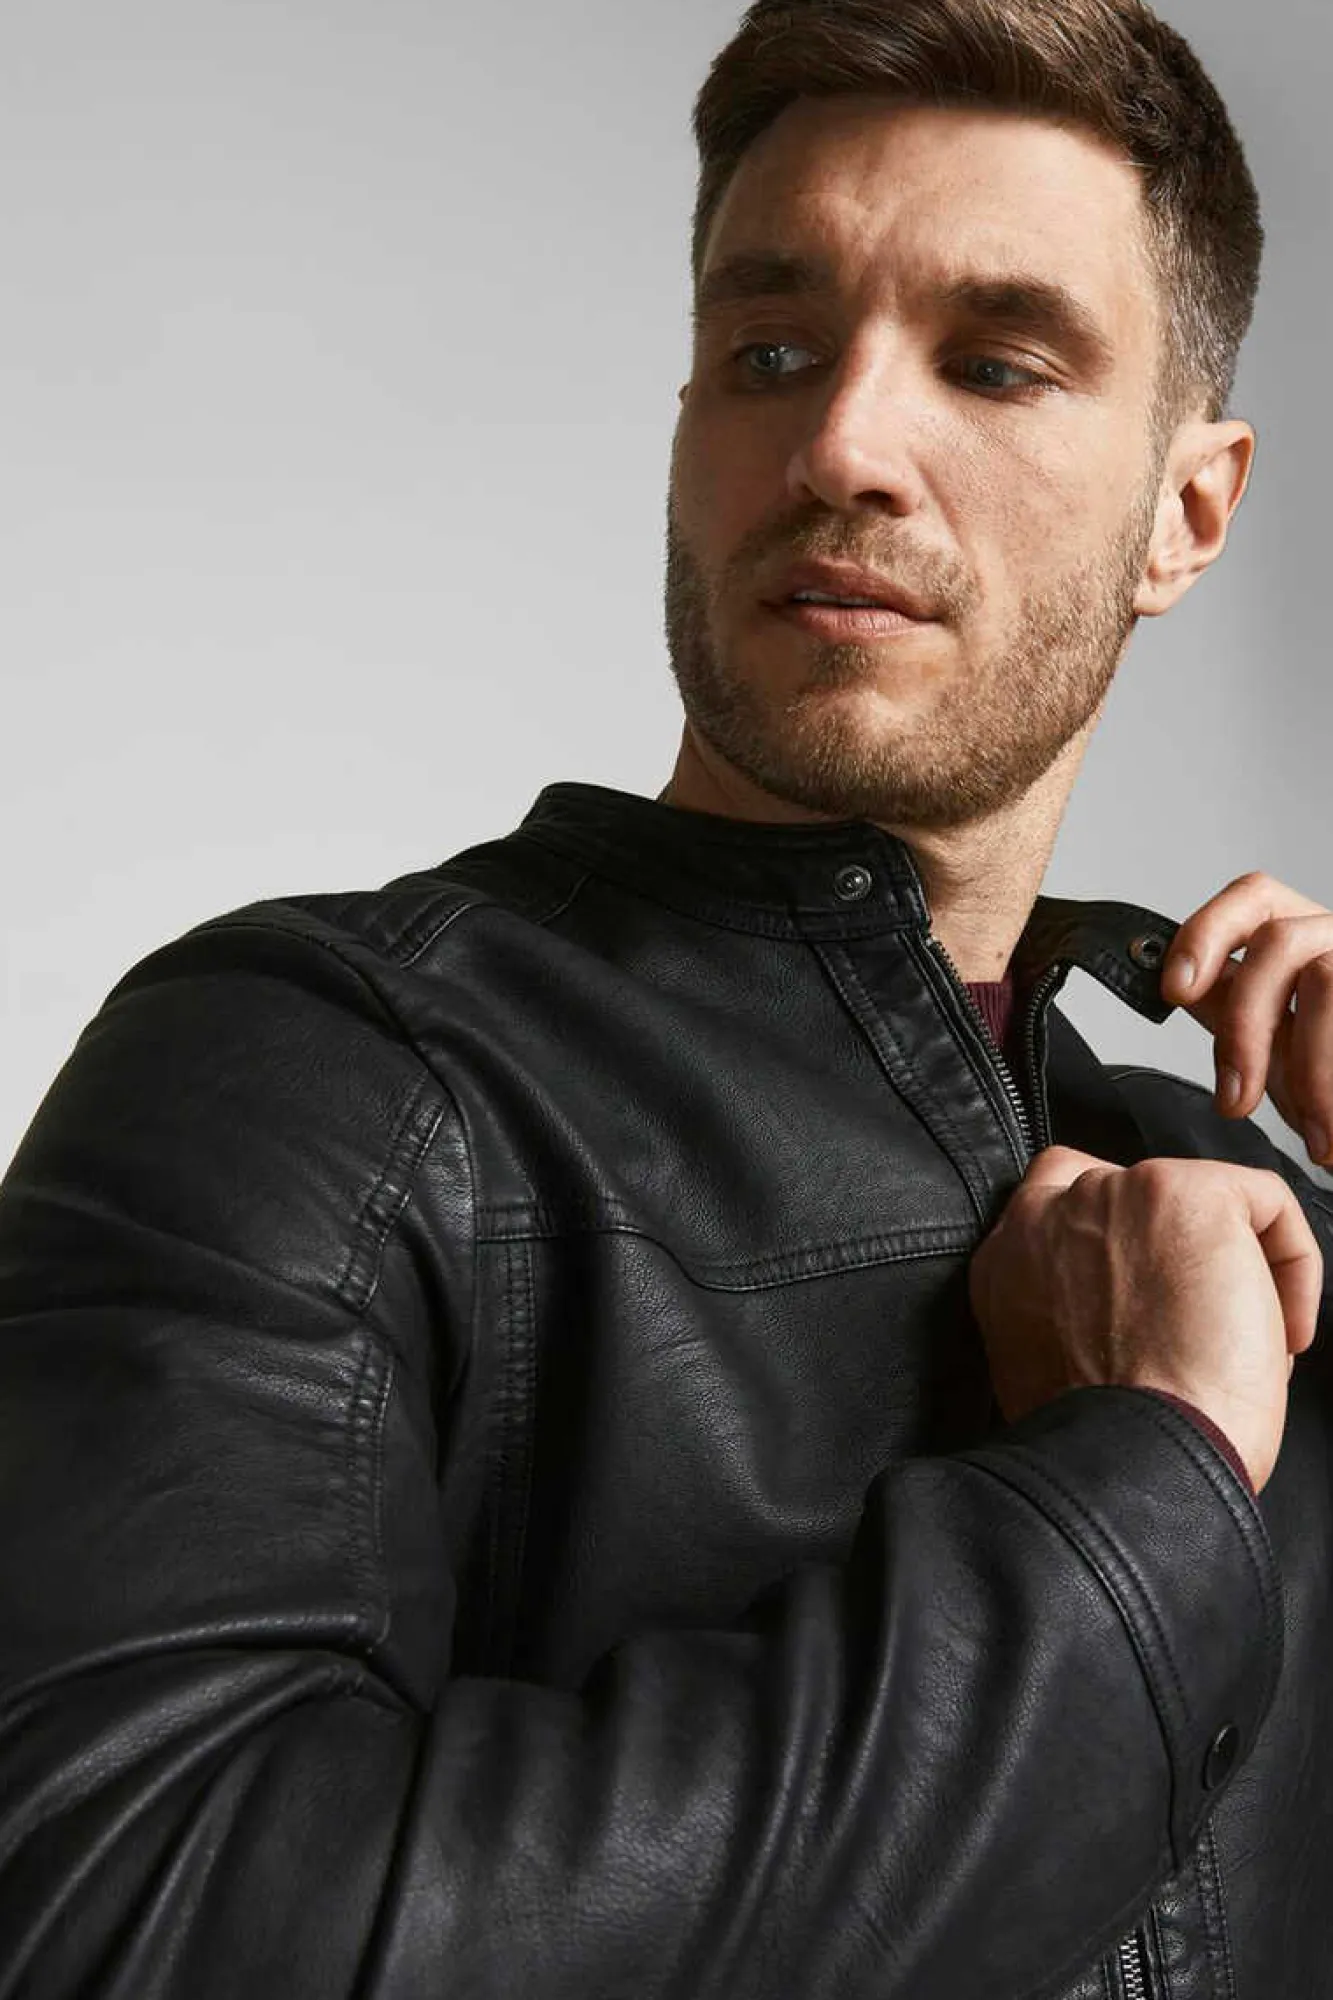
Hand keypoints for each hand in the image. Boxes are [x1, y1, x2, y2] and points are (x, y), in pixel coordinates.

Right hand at [969, 1144, 1322, 1491]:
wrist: (1136, 1462)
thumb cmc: (1107, 1445)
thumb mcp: (1047, 1371)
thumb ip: (1062, 1316)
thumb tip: (1126, 1315)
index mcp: (1007, 1261)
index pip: (1059, 1203)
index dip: (1121, 1244)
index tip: (1155, 1300)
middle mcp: (1050, 1213)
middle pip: (1138, 1195)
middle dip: (1179, 1259)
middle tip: (1202, 1331)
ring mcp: (1115, 1196)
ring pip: (1203, 1203)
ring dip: (1233, 1270)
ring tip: (1240, 1346)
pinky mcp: (1185, 1194)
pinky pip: (1266, 1202)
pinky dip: (1295, 1264)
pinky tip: (1281, 1334)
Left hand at [1161, 871, 1332, 1166]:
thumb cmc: (1324, 1074)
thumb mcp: (1269, 1039)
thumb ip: (1228, 1006)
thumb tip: (1178, 985)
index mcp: (1299, 931)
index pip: (1252, 897)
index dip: (1206, 934)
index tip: (1175, 991)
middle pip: (1279, 943)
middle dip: (1245, 1027)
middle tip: (1236, 1101)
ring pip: (1327, 981)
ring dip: (1311, 1068)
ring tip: (1313, 1131)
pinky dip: (1331, 1081)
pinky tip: (1331, 1127)